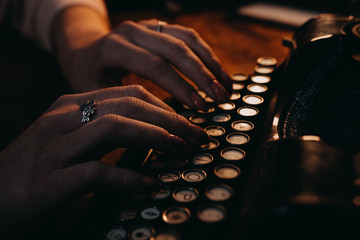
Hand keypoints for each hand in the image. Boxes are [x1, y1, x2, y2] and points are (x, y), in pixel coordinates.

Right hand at [0, 85, 208, 233]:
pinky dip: (129, 177)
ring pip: (115, 127)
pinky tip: (150, 183)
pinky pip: (97, 171)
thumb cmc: (39, 168)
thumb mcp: (73, 140)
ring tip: (179, 152)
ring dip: (155, 138)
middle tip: (195, 137)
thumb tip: (153, 136)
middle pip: (128, 106)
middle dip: (170, 120)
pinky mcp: (50, 179)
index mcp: (71, 105)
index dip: (166, 108)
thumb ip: (106, 134)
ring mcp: (55, 147)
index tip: (189, 125)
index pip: (129, 95)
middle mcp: (63, 119)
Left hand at [53, 7, 231, 111]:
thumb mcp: (92, 93)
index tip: (199, 107)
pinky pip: (188, 36)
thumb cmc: (89, 77)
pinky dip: (206, 54)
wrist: (85, 51)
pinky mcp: (159, 28)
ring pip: (186, 39)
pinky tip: (218, 71)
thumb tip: (153, 130)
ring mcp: (147, 26)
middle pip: (175, 49)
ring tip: (227, 86)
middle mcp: (132, 31)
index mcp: (113, 48)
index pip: (153, 66)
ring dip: (210, 63)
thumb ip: (120, 107)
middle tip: (220, 98)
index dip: (179, 87)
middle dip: (202, 75)